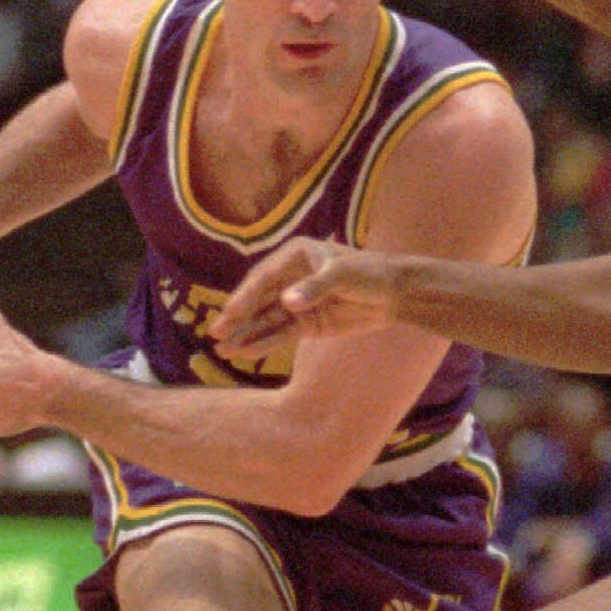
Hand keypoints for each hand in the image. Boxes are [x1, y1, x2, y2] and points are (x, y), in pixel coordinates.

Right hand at [212, 238, 399, 357]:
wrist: (395, 294)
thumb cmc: (370, 273)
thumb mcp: (344, 275)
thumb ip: (316, 287)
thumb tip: (287, 302)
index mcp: (294, 256)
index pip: (263, 279)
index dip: (244, 298)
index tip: (228, 315)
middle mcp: (290, 278)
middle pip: (258, 300)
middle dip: (237, 318)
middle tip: (216, 334)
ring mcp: (297, 302)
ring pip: (266, 320)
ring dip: (246, 335)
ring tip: (224, 351)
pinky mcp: (307, 323)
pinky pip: (282, 334)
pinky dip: (266, 343)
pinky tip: (248, 353)